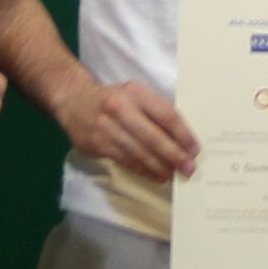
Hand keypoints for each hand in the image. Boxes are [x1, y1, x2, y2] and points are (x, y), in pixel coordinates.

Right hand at [64, 76, 199, 182]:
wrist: (73, 100)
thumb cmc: (114, 99)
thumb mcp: (135, 96)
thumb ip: (155, 113)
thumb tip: (182, 141)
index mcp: (135, 93)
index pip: (165, 114)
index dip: (182, 134)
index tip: (194, 149)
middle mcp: (120, 108)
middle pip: (152, 136)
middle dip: (173, 155)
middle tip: (188, 168)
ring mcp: (106, 127)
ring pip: (138, 152)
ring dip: (159, 167)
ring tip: (173, 175)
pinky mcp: (97, 144)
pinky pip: (126, 161)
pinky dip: (144, 171)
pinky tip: (156, 176)